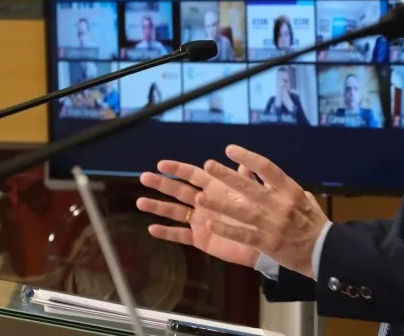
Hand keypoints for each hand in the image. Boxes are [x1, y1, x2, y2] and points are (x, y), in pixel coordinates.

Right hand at [136, 158, 260, 267]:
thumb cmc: (259, 215)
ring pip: (175, 212)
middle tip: (143, 177)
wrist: (263, 243)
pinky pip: (180, 235)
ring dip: (158, 206)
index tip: (161, 163)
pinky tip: (151, 229)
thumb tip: (242, 160)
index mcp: (216, 189)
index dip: (178, 169)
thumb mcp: (253, 195)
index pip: (194, 175)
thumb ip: (246, 178)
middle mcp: (205, 203)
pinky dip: (166, 232)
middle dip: (162, 184)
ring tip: (140, 202)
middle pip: (179, 191)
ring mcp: (200, 221)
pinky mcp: (200, 239)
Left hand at [198, 145, 328, 278]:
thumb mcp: (303, 198)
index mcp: (290, 190)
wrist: (324, 250)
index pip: (267, 168)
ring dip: (220, 204)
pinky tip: (211, 225)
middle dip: (227, 176)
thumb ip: (282, 187)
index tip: (230, 149)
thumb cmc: (313, 222)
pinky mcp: (268, 243)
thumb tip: (264, 173)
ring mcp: (273, 224)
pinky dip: (227, 230)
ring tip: (201, 197)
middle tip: (209, 165)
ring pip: (242, 212)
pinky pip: (244, 235)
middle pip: (250, 187)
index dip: (248, 157)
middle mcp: (281, 204)